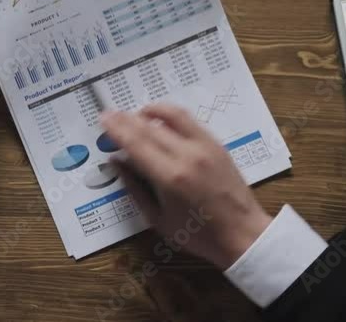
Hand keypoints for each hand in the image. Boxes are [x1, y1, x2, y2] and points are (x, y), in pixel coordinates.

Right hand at [101, 104, 272, 269]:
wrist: (243, 234)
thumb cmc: (197, 234)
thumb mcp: (158, 219)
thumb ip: (135, 188)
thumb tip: (117, 162)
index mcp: (170, 177)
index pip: (136, 143)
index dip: (116, 128)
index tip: (103, 118)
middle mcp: (187, 155)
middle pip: (150, 127)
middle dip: (127, 118)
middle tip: (111, 114)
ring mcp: (205, 146)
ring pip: (172, 115)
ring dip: (150, 111)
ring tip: (135, 115)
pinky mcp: (217, 144)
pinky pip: (189, 121)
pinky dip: (170, 116)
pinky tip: (160, 120)